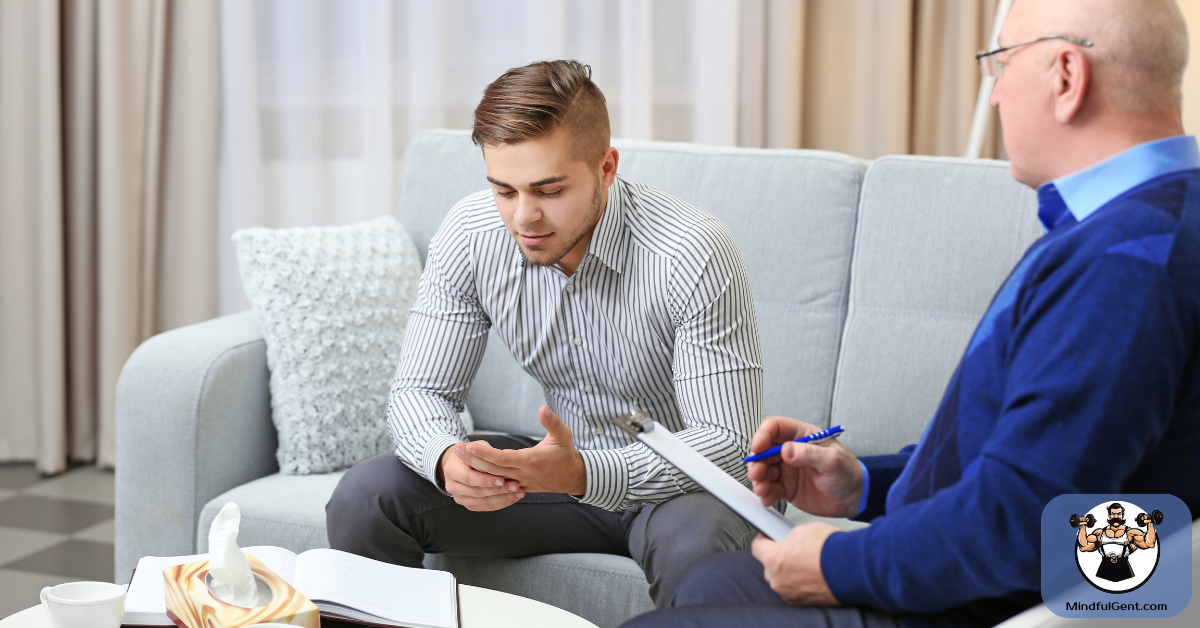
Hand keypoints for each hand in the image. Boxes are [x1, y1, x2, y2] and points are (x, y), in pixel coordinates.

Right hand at [440, 444, 524, 511]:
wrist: (463, 464)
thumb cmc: (472, 452)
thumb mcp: (476, 446)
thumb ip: (482, 451)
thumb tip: (489, 452)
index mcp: (451, 470)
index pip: (469, 478)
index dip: (486, 480)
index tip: (502, 479)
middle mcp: (452, 486)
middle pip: (477, 492)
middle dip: (498, 491)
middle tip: (516, 486)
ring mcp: (459, 497)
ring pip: (483, 502)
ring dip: (503, 499)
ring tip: (519, 493)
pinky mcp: (468, 504)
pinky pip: (485, 507)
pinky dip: (501, 504)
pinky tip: (514, 498)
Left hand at [459, 405, 585, 494]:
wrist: (573, 478)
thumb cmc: (566, 454)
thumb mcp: (564, 435)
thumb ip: (553, 422)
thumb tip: (542, 408)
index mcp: (531, 461)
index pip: (503, 459)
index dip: (485, 453)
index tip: (470, 445)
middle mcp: (523, 475)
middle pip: (492, 470)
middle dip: (473, 460)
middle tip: (457, 449)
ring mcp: (519, 484)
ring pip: (492, 479)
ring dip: (475, 469)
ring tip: (459, 457)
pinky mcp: (517, 488)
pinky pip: (497, 486)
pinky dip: (483, 480)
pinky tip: (471, 471)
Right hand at [747, 416, 861, 517]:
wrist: (854, 499)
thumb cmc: (848, 474)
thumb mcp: (832, 461)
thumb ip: (809, 454)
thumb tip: (786, 449)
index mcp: (803, 436)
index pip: (776, 428)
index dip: (763, 434)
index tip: (758, 447)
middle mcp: (792, 451)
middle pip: (764, 450)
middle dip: (757, 462)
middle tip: (757, 473)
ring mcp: (788, 470)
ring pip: (764, 470)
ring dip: (759, 479)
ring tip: (762, 489)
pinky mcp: (787, 487)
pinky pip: (770, 489)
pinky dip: (765, 494)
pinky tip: (768, 498)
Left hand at [751, 523, 840, 606]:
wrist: (853, 569)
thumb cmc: (830, 550)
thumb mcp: (804, 530)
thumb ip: (788, 536)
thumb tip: (786, 538)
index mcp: (773, 559)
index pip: (756, 547)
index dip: (763, 539)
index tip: (767, 537)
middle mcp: (778, 580)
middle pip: (768, 566)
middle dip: (777, 557)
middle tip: (792, 550)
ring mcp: (789, 593)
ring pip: (782, 580)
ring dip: (789, 572)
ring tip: (806, 563)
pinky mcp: (802, 602)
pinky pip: (794, 590)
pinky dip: (800, 583)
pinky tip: (812, 574)